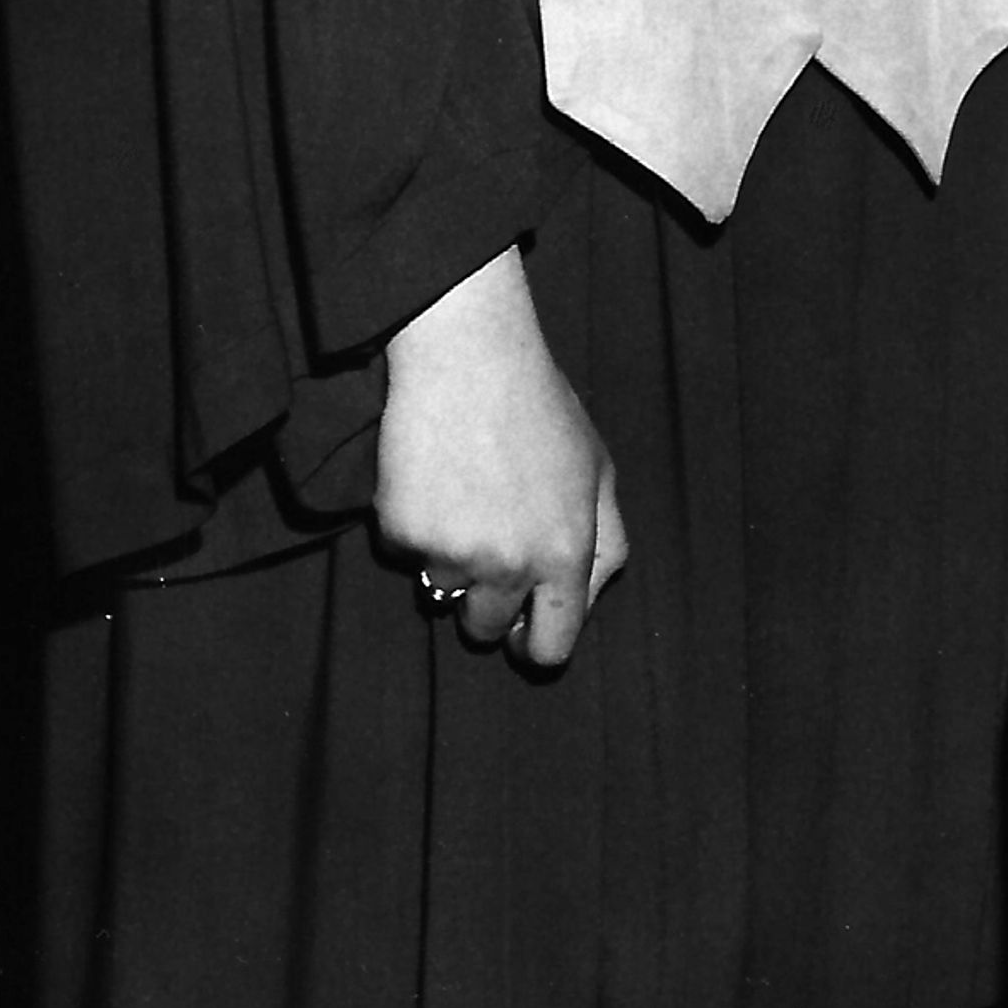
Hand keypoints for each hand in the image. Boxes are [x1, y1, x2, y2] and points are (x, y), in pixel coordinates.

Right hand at [377, 246, 626, 670]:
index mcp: (567, 552)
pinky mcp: (402, 534)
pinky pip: (405, 552)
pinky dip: (415, 525)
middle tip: (488, 544)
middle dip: (486, 601)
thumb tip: (588, 595)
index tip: (522, 630)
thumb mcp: (598, 471)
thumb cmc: (541, 411)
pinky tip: (432, 476)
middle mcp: (511, 564)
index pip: (552, 647)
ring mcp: (452, 553)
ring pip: (442, 589)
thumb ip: (605, 540)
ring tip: (464, 494)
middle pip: (485, 630)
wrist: (470, 361)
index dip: (536, 644)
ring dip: (449, 557)